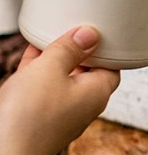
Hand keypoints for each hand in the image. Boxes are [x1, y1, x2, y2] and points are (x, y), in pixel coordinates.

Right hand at [0, 26, 118, 154]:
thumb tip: (89, 34)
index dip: (103, 46)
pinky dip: (39, 75)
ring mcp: (60, 117)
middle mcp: (83, 108)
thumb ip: (70, 47)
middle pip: (86, 72)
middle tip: (68, 31)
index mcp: (97, 93)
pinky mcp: (39, 124)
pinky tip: (30, 57)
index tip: (92, 30)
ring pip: (62, 81)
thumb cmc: (28, 117)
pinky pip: (43, 93)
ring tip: (46, 39)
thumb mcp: (50, 68)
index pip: (111, 64)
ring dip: (54, 61)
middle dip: (76, 51)